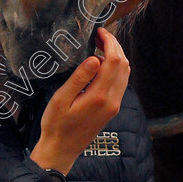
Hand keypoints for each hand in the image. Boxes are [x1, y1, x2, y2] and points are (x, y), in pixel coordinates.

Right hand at [29, 27, 129, 174]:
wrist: (62, 150)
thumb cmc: (56, 124)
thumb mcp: (61, 99)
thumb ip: (79, 78)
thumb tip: (95, 58)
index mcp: (99, 96)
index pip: (114, 61)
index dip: (109, 42)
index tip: (99, 31)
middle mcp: (112, 100)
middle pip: (123, 65)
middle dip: (115, 45)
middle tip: (100, 35)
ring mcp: (114, 105)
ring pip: (125, 73)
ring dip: (117, 55)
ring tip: (100, 44)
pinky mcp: (112, 108)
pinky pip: (121, 82)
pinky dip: (116, 67)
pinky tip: (101, 63)